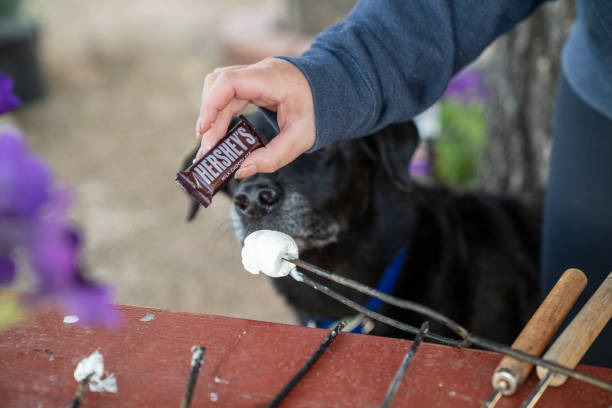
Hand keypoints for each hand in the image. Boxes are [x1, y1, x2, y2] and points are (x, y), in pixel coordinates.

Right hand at [196, 58, 314, 177]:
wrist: (331, 91)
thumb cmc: (319, 110)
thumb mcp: (302, 138)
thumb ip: (274, 156)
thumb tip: (243, 169)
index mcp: (271, 79)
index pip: (229, 82)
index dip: (211, 104)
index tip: (203, 130)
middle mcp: (258, 72)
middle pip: (219, 86)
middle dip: (210, 118)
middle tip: (208, 149)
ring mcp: (254, 76)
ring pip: (219, 89)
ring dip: (212, 115)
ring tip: (212, 144)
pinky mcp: (252, 84)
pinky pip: (228, 94)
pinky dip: (221, 113)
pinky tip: (220, 133)